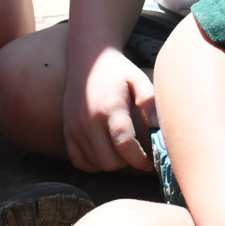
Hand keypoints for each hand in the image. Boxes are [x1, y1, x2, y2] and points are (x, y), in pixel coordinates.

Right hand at [63, 46, 157, 172]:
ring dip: (112, 163)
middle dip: (127, 162)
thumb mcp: (137, 78)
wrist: (87, 60)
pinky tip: (105, 152)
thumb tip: (157, 126)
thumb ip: (149, 100)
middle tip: (136, 153)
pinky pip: (80, 162)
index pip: (123, 144)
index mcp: (110, 107)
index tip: (149, 162)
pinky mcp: (67, 132)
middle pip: (109, 161)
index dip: (138, 159)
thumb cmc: (117, 71)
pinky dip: (94, 164)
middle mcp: (89, 121)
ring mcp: (75, 128)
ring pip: (96, 164)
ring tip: (122, 151)